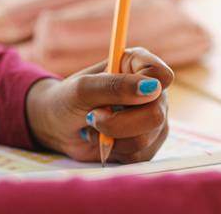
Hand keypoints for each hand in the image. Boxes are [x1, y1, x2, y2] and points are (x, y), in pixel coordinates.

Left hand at [25, 48, 174, 162]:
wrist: (58, 127)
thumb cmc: (68, 99)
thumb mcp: (83, 88)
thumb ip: (114, 85)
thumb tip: (151, 88)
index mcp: (138, 66)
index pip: (162, 76)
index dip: (149, 88)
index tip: (123, 99)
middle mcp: (152, 92)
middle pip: (156, 113)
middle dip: (119, 123)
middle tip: (93, 117)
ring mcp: (153, 119)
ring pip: (147, 137)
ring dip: (113, 137)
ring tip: (95, 126)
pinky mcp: (148, 144)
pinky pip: (140, 155)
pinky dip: (116, 151)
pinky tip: (104, 140)